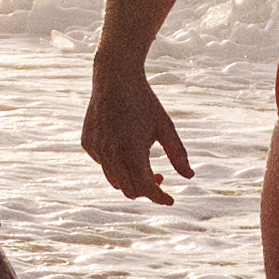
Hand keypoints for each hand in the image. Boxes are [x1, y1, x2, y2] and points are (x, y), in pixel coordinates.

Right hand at [83, 56, 188, 205]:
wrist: (115, 78)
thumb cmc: (144, 102)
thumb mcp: (166, 127)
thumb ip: (178, 154)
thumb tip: (189, 176)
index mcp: (132, 152)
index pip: (146, 187)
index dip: (159, 197)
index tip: (170, 200)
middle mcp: (111, 154)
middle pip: (129, 189)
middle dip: (146, 190)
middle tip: (160, 178)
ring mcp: (97, 149)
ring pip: (114, 180)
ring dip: (130, 180)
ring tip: (144, 165)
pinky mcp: (88, 143)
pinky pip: (103, 165)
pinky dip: (115, 165)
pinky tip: (124, 148)